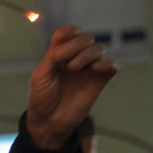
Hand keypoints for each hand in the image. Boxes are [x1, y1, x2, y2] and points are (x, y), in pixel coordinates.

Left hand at [26, 25, 116, 148]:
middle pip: (86, 38)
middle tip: (62, 61)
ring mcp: (89, 69)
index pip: (69, 33)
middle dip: (75, 44)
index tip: (59, 40)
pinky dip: (107, 63)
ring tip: (73, 68)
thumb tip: (64, 42)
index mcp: (59, 53)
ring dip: (86, 54)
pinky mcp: (99, 81)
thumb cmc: (41, 97)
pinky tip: (95, 69)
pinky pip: (111, 66)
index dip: (68, 32)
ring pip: (98, 49)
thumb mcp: (41, 74)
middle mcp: (76, 57)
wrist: (49, 120)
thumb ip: (52, 56)